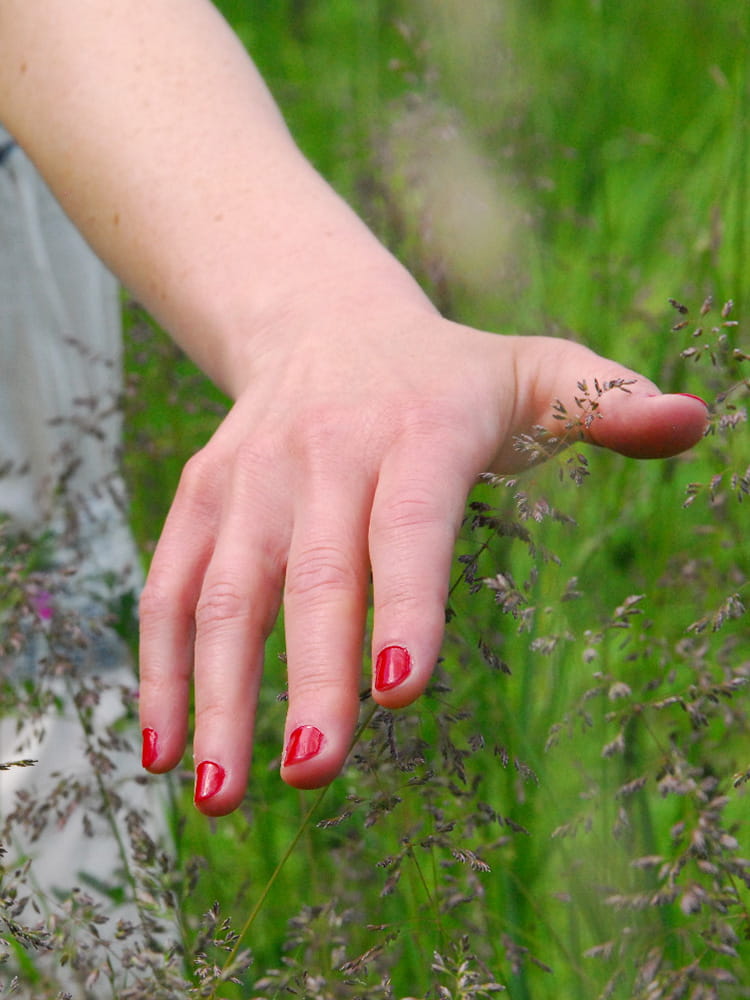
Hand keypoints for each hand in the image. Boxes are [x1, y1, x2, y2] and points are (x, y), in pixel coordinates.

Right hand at [137, 300, 706, 815]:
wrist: (323, 323)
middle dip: (311, 676)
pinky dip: (161, 667)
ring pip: (225, 591)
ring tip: (219, 795)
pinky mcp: (202, 495)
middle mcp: (323, 452)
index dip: (404, 600)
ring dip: (216, 695)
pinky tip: (162, 749)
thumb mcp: (535, 370)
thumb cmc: (445, 375)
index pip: (409, 521)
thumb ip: (608, 402)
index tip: (402, 691)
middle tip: (313, 772)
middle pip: (312, 572)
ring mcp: (252, 476)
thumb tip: (695, 421)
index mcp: (416, 427)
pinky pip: (169, 586)